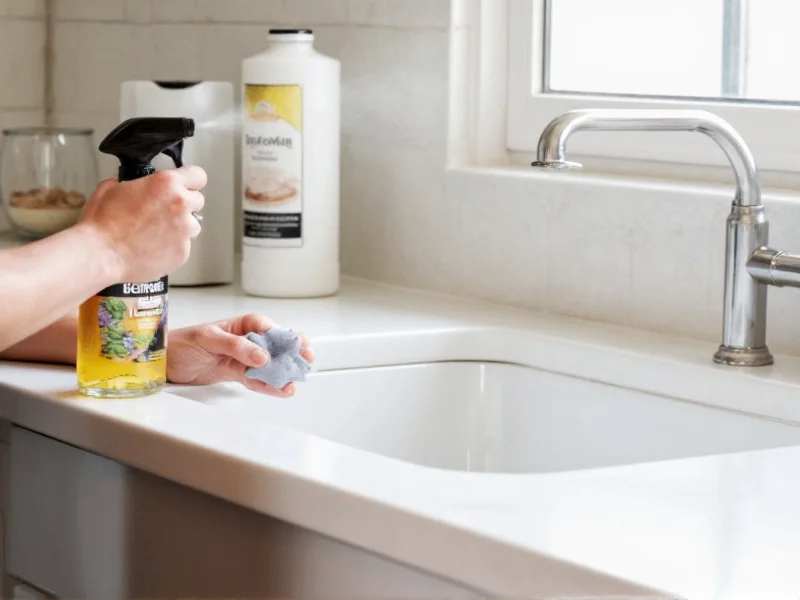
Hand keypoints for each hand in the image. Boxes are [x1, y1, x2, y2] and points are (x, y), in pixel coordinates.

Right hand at [79, 166, 206, 282]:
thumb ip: (132, 183)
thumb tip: (133, 186)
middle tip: (163, 212)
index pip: (198, 175)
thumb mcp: (112, 188)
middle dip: (184, 204)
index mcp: (166, 183)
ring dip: (181, 226)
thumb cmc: (103, 223)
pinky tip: (153, 247)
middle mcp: (181, 205)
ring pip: (194, 225)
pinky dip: (173, 246)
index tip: (185, 186)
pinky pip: (184, 245)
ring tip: (156, 232)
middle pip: (197, 200)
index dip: (190, 181)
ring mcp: (185, 230)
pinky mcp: (183, 252)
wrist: (101, 254)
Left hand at [167, 313, 313, 397]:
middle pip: (274, 346)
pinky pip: (257, 380)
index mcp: (240, 324)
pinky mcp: (237, 374)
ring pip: (269, 365)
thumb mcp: (208, 339)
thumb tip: (261, 355)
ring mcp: (242, 358)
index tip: (289, 346)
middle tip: (305, 359)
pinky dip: (269, 386)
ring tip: (294, 381)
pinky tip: (280, 390)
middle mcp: (245, 340)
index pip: (266, 327)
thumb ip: (236, 346)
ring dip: (283, 373)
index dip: (280, 336)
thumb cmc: (181, 342)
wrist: (163, 362)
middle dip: (290, 353)